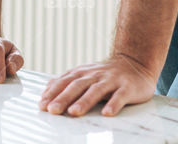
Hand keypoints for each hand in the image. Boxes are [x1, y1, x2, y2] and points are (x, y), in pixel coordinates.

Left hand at [38, 53, 156, 116]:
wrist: (135, 63)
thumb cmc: (106, 74)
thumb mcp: (85, 74)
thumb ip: (67, 82)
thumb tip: (46, 91)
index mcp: (82, 73)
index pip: (64, 82)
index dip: (52, 93)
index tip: (42, 105)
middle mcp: (95, 75)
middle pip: (76, 86)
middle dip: (63, 98)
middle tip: (52, 110)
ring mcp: (111, 80)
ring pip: (96, 90)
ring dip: (84, 101)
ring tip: (74, 112)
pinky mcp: (127, 87)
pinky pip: (120, 96)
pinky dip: (113, 104)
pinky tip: (107, 113)